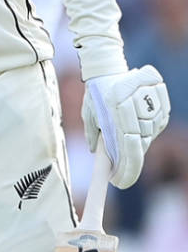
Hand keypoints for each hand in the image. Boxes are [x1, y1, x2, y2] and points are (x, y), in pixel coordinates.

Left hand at [81, 65, 170, 188]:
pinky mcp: (163, 104)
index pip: (126, 146)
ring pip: (149, 137)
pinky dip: (147, 133)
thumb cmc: (96, 94)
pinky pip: (157, 127)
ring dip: (137, 145)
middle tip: (118, 174)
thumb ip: (93, 135)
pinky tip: (136, 130)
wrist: (111, 69)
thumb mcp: (89, 113)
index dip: (125, 168)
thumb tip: (100, 158)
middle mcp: (136, 105)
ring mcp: (153, 104)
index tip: (117, 182)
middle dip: (129, 162)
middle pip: (139, 145)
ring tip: (123, 141)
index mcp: (116, 107)